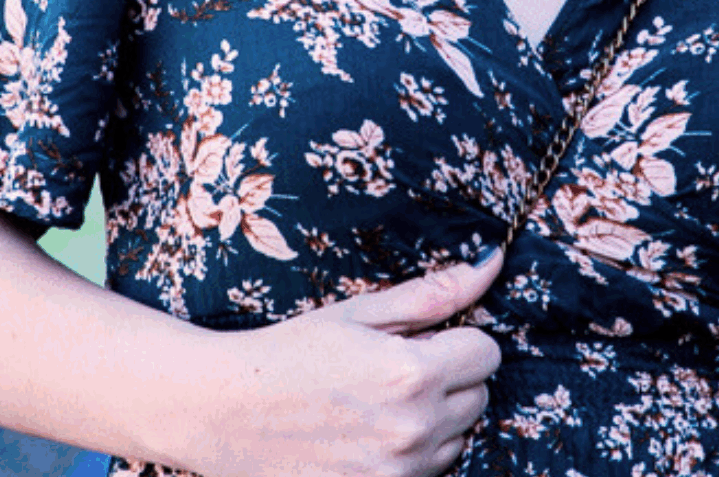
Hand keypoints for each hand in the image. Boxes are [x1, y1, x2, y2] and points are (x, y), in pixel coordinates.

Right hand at [182, 248, 504, 476]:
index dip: (459, 338)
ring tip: (377, 401)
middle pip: (477, 396)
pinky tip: (369, 435)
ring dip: (434, 418)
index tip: (425, 337)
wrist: (225, 413)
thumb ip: (434, 293)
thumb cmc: (292, 351)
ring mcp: (397, 474)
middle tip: (394, 366)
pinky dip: (411, 453)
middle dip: (449, 376)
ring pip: (457, 438)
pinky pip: (428, 473)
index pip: (487, 353)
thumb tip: (493, 262)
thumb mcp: (360, 312)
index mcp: (411, 374)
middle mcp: (413, 430)